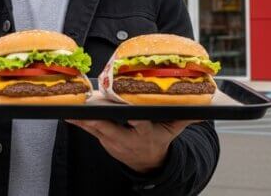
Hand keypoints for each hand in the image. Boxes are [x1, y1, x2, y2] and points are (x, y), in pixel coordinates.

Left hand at [66, 119, 197, 173]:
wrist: (145, 162)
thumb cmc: (159, 139)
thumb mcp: (172, 130)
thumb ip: (184, 117)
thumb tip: (204, 109)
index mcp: (146, 134)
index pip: (141, 124)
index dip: (136, 119)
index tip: (131, 114)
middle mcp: (126, 138)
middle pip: (111, 128)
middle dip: (99, 120)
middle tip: (89, 108)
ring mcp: (112, 140)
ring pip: (95, 128)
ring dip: (82, 119)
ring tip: (70, 107)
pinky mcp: (101, 139)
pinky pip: (87, 128)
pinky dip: (77, 121)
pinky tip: (66, 113)